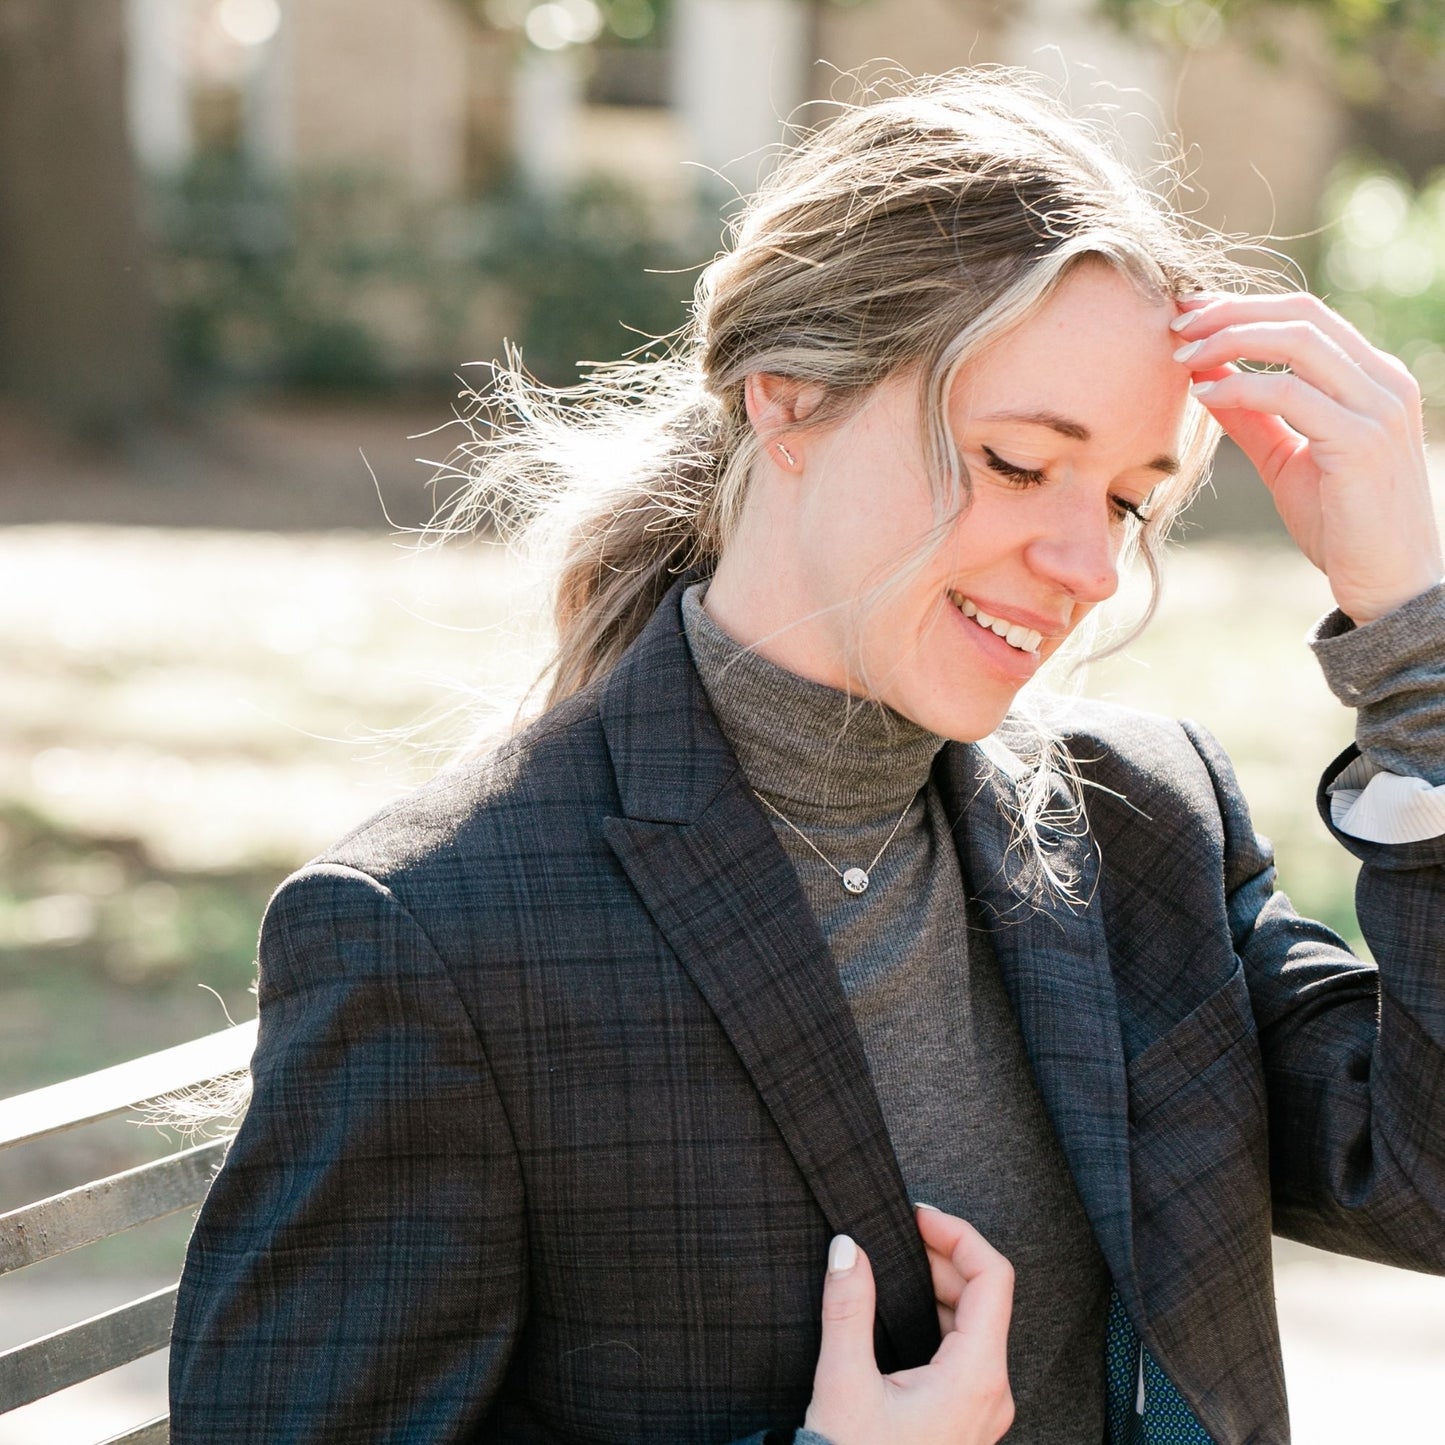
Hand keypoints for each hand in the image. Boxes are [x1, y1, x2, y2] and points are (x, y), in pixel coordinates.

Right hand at [802, 1207, 1014, 1444]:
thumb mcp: (844, 1384)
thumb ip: (847, 1307)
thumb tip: (848, 1247)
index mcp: (975, 1377)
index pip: (993, 1278)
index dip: (958, 1234)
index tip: (917, 1216)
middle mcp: (992, 1392)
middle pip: (986, 1297)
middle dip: (943, 1255)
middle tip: (897, 1234)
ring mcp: (983, 1409)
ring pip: (977, 1324)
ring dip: (939, 1285)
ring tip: (896, 1264)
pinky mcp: (966, 1419)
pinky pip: (966, 1351)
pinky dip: (938, 1317)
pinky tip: (902, 1311)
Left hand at [1172, 292, 1442, 623]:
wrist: (1388, 581)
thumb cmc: (1342, 523)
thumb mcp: (1287, 458)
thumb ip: (1254, 418)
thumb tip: (1205, 380)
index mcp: (1371, 377)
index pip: (1306, 316)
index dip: (1243, 306)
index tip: (1188, 314)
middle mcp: (1383, 382)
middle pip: (1302, 315)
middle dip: (1231, 312)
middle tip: (1176, 323)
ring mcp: (1379, 409)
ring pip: (1299, 343)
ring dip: (1230, 342)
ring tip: (1182, 357)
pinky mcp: (1361, 443)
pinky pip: (1293, 396)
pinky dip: (1242, 389)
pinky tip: (1205, 397)